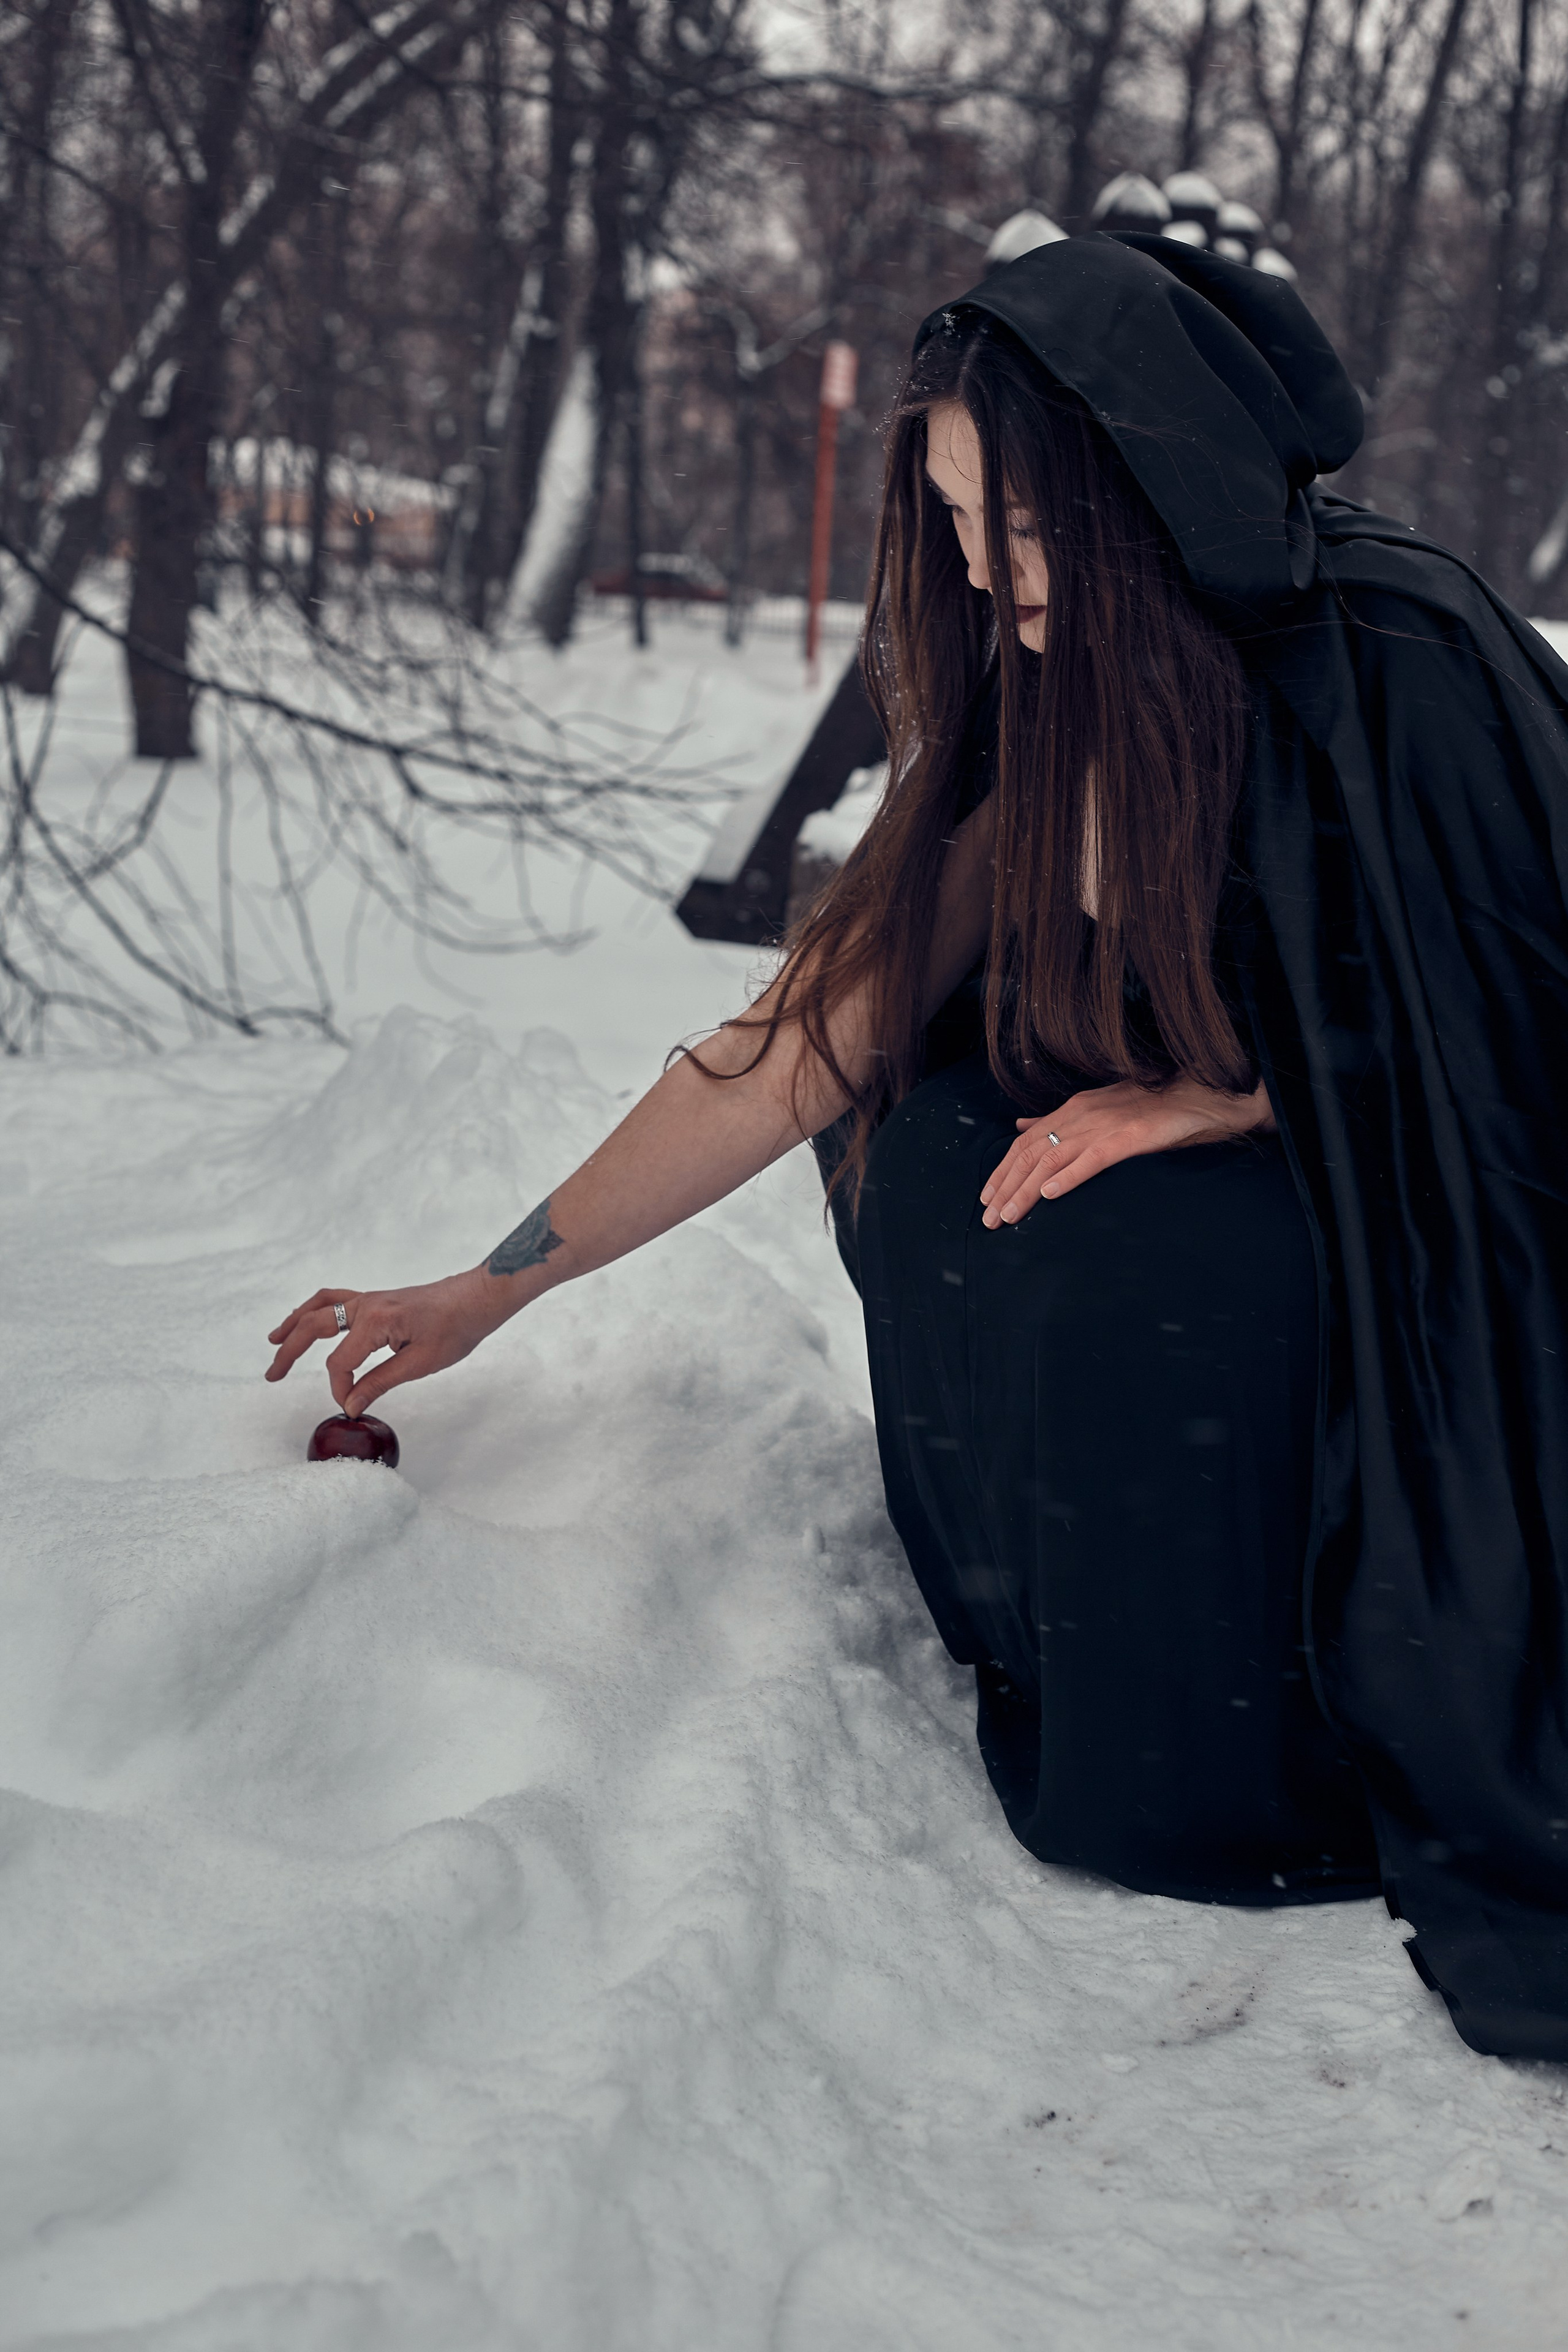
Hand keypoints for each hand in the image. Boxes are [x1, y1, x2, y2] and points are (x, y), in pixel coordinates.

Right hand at [265, 1269, 504, 1415]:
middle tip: (271, 1375)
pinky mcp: (375, 1299)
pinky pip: (335, 1300)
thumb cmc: (455, 1330)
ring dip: (293, 1324)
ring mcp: (369, 1298)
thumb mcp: (420, 1363)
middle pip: (314, 1328)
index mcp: (376, 1322)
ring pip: (319, 1308)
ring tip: (273, 1341)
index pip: (340, 1363)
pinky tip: (306, 1319)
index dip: (340, 1389)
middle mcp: (366, 1305)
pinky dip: (314, 1309)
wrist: (475, 1300)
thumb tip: (350, 1404)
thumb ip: (380, 1382)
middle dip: (289, 1352)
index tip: (351, 1406)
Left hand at [980, 1075, 1275, 1228]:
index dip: (1002, 1170)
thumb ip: (1058, 1120)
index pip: (1025, 1142)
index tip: (986, 1197)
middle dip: (1005, 1187)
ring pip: (1052, 1161)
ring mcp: (1103, 1126)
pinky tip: (1049, 1196)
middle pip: (1030, 1154)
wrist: (1197, 1095)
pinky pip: (1091, 1160)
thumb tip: (1022, 1125)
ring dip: (1025, 1192)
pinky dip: (1067, 1178)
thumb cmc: (1149, 1105)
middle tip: (988, 1218)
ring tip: (1008, 1218)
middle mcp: (1081, 1115)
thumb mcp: (1096, 1107)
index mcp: (1072, 1109)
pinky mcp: (1128, 1138)